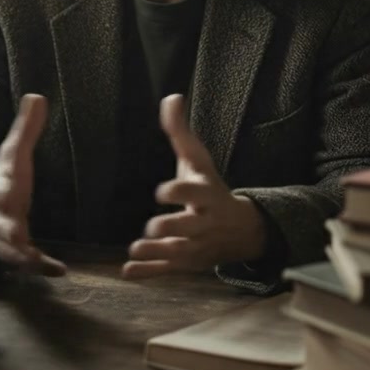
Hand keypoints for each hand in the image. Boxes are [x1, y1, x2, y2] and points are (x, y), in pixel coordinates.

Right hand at [0, 93, 65, 275]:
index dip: (4, 186)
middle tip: (18, 236)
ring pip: (9, 251)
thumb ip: (26, 130)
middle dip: (7, 230)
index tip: (12, 186)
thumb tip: (38, 95)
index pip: (0, 186)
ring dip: (23, 258)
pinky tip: (60, 271)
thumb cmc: (0, 182)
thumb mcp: (12, 156)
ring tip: (40, 264)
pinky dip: (40, 268)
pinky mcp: (14, 256)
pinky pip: (25, 265)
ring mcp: (2, 240)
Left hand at [122, 93, 266, 279]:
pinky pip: (167, 270)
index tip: (161, 190)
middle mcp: (204, 223)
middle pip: (189, 227)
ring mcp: (196, 246)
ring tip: (135, 248)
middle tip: (152, 225)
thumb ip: (181, 133)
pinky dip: (148, 273)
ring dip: (156, 252)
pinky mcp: (186, 263)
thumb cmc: (210, 189)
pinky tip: (127, 272)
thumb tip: (171, 97)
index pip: (194, 193)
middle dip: (171, 227)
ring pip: (177, 252)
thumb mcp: (198, 161)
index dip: (178, 192)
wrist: (241, 230)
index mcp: (207, 196)